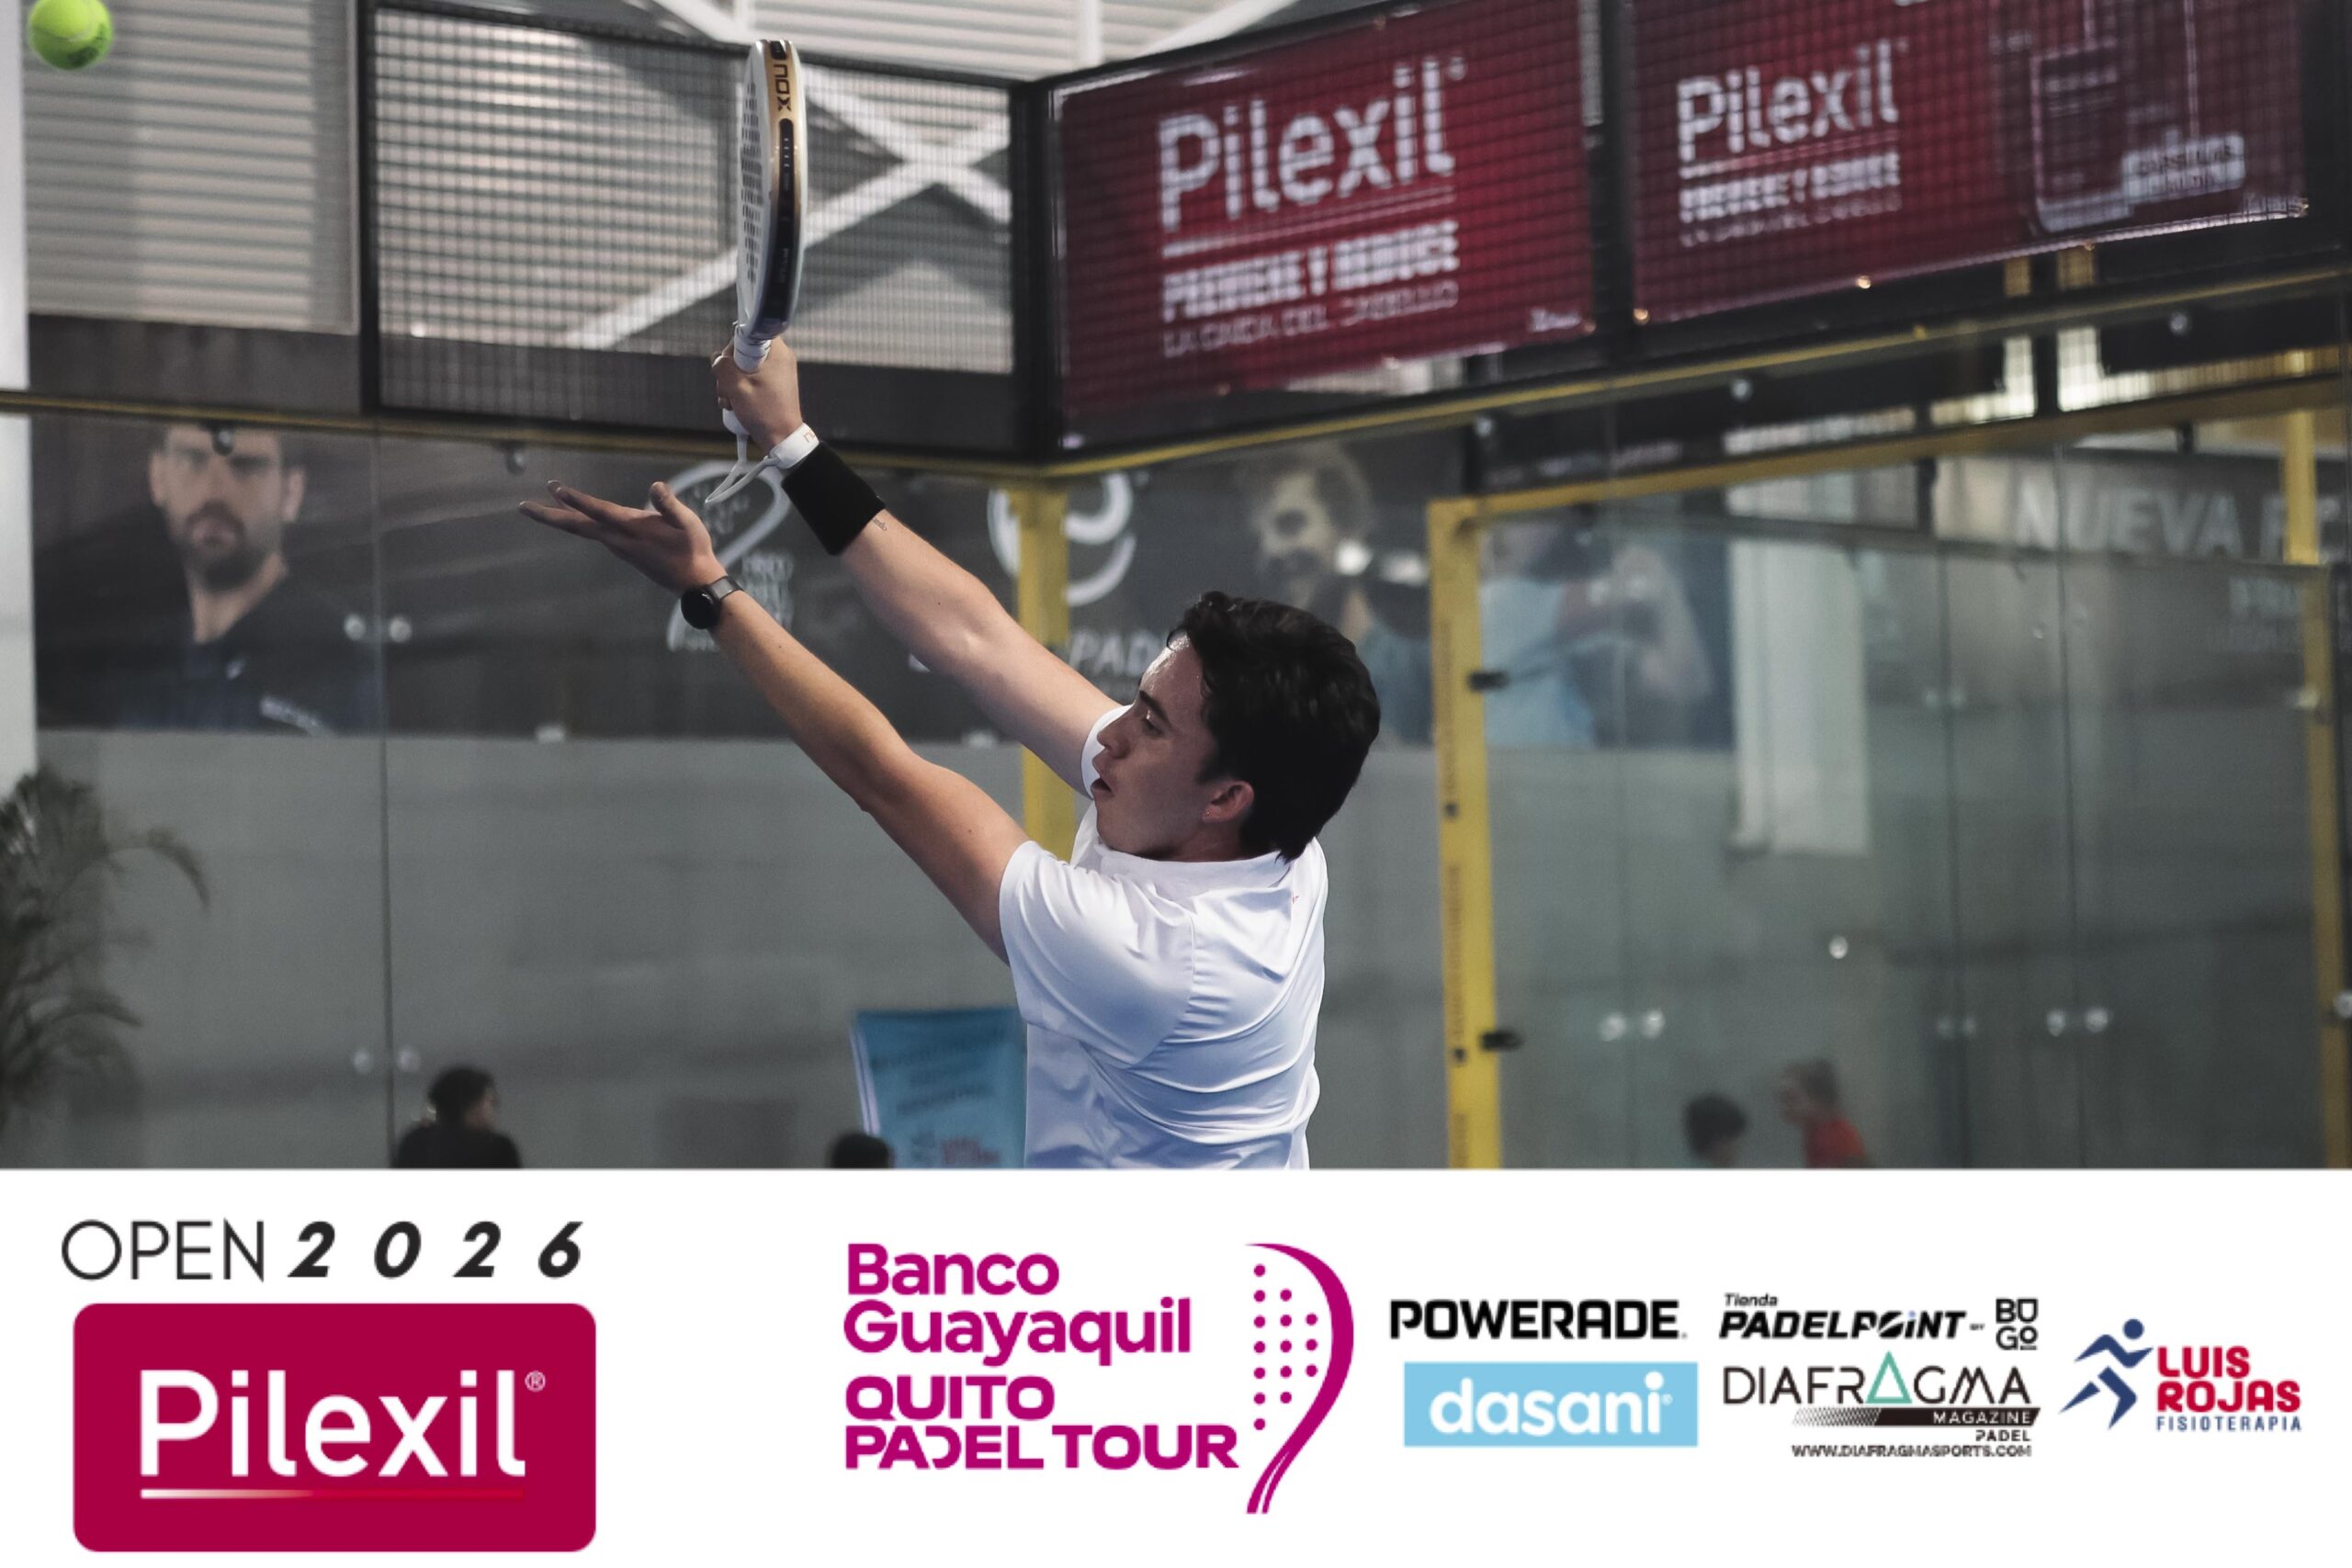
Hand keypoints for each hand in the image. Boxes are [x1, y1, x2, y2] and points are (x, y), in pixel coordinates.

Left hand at [519, 481, 724, 593]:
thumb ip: (670, 505)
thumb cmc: (694, 550)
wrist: (695, 582)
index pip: (600, 512)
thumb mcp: (688, 524)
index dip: (578, 500)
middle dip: (550, 516)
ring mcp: (618, 547)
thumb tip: (656, 486)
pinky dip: (578, 522)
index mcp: (633, 529)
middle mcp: (619, 540)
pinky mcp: (622, 550)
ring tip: (543, 502)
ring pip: (583, 530)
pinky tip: (573, 515)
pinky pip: (593, 534)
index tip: (556, 488)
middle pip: (578, 527)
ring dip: (561, 516)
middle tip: (522, 507)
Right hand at [713, 339, 805, 448]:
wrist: (781, 439)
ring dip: (730, 384)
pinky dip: (739, 390)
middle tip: (728, 388)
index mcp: (776, 352)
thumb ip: (723, 367)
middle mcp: (778, 358)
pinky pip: (748, 379)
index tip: (732, 365)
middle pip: (742, 352)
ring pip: (742, 368)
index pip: (749, 333)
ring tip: (732, 401)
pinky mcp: (770, 383)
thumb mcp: (737, 388)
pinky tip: (735, 404)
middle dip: (729, 370)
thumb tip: (717, 359)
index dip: (734, 348)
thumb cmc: (765, 414)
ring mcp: (775, 372)